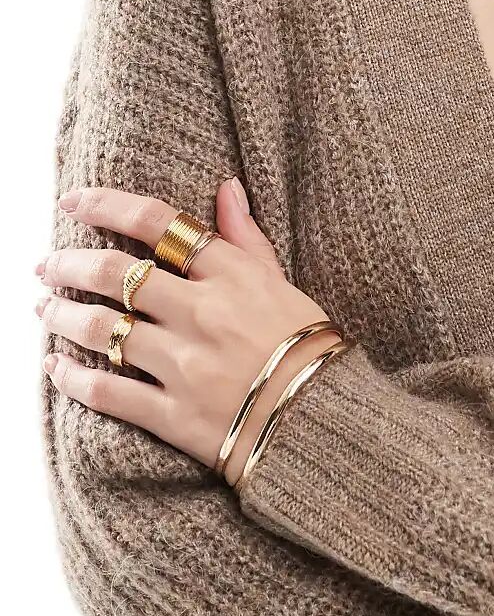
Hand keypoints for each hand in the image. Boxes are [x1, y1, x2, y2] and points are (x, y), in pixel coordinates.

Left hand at [38, 179, 338, 485]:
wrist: (327, 427)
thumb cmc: (310, 352)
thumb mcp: (284, 286)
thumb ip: (247, 240)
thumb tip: (225, 188)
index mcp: (232, 276)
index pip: (156, 223)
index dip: (104, 204)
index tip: (73, 202)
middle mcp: (203, 314)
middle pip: (113, 273)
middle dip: (68, 264)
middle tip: (47, 266)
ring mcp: (186, 366)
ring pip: (101, 330)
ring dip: (61, 316)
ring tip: (45, 311)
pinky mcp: (175, 416)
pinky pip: (108, 392)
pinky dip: (72, 378)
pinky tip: (57, 368)